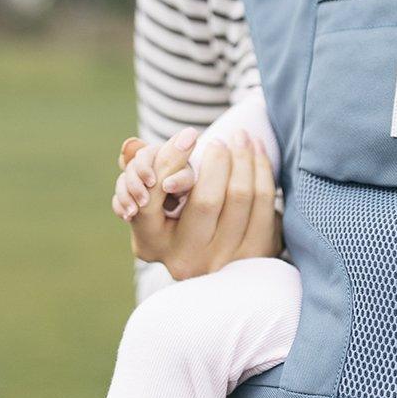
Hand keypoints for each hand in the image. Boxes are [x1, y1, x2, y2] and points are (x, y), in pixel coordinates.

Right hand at [122, 129, 280, 278]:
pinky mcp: (256, 254)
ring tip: (243, 138)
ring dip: (245, 159)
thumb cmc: (177, 220)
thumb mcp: (153, 202)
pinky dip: (264, 171)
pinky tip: (259, 152)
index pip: (157, 197)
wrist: (222, 263)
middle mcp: (186, 260)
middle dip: (218, 160)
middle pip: (207, 199)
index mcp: (151, 244)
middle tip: (223, 138)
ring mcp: (223, 261)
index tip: (190, 134)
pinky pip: (265, 203)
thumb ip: (143, 169)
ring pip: (242, 197)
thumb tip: (131, 145)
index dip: (173, 161)